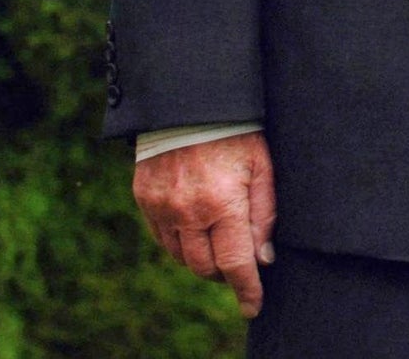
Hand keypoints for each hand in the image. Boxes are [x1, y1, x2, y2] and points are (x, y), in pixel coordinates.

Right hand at [132, 131, 276, 316]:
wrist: (189, 101)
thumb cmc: (236, 131)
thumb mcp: (263, 166)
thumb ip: (265, 213)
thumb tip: (264, 258)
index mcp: (222, 203)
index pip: (235, 263)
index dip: (246, 289)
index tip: (253, 307)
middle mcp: (187, 211)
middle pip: (205, 266)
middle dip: (225, 272)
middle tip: (240, 264)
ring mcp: (161, 207)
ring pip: (181, 257)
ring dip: (202, 259)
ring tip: (220, 242)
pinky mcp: (144, 199)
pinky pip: (162, 239)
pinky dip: (180, 244)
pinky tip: (196, 231)